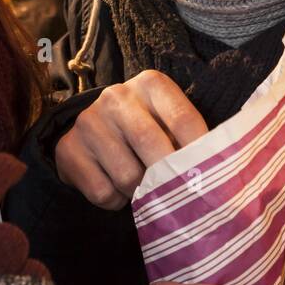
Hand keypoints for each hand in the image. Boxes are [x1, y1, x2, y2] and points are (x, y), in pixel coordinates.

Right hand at [55, 70, 207, 208]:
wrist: (91, 135)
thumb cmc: (145, 129)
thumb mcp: (167, 122)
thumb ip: (188, 139)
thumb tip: (216, 175)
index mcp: (151, 84)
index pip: (183, 119)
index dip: (200, 152)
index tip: (212, 177)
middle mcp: (116, 96)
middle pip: (152, 145)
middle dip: (170, 177)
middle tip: (181, 195)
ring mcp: (89, 122)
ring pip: (128, 176)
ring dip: (140, 193)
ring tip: (142, 187)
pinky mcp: (68, 149)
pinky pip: (103, 192)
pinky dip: (116, 201)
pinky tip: (117, 188)